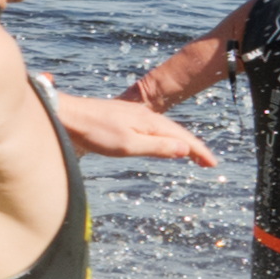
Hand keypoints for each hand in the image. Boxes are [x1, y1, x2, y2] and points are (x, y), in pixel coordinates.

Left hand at [54, 94, 216, 165]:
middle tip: (207, 164)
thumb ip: (157, 147)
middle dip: (194, 148)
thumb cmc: (94, 132)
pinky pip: (151, 128)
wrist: (66, 115)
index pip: (182, 138)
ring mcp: (133, 115)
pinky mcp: (122, 118)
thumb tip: (185, 148)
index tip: (213, 164)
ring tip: (190, 155)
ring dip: (180, 142)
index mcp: (150, 122)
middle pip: (176, 132)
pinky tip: (160, 143)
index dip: (199, 151)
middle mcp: (145, 115)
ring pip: (164, 129)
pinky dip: (163, 138)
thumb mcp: (127, 145)